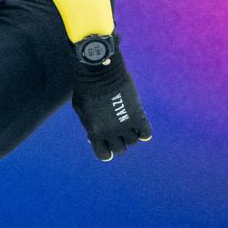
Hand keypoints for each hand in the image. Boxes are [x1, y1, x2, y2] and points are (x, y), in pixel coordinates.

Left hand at [71, 37, 151, 160]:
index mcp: (94, 133)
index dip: (107, 151)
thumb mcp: (81, 110)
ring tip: (129, 123)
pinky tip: (141, 124)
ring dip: (132, 134)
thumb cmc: (87, 88)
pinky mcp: (137, 116)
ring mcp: (125, 125)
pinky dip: (145, 131)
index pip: (104, 155)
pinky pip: (146, 133)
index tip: (109, 144)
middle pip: (120, 149)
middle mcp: (110, 133)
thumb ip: (88, 125)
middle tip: (120, 131)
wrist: (100, 72)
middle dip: (120, 141)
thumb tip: (92, 137)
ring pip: (133, 141)